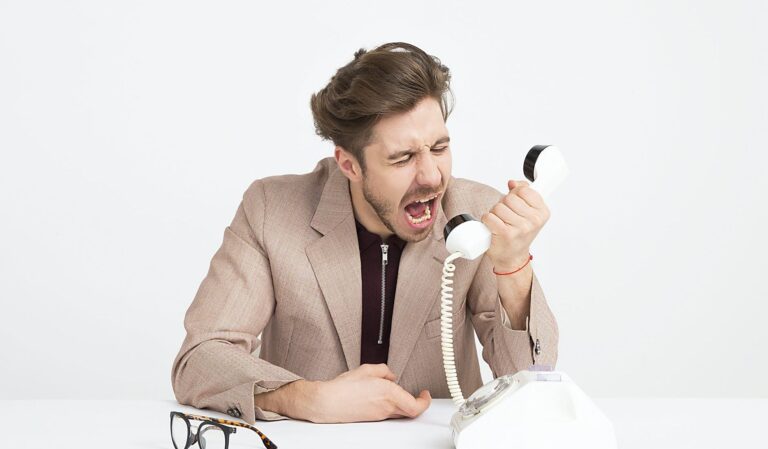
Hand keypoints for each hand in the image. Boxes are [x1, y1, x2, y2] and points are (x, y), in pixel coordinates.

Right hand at [257, 364, 430, 422]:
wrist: (327, 402)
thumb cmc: (343, 387)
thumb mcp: (367, 369)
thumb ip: (384, 370)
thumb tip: (390, 375)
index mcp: (389, 393)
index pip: (416, 405)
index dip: (425, 401)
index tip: (425, 393)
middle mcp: (386, 407)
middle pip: (411, 411)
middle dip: (417, 402)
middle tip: (419, 395)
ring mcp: (380, 415)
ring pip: (400, 412)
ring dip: (404, 403)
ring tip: (398, 392)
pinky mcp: (372, 418)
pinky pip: (388, 412)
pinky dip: (391, 405)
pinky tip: (383, 396)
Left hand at [481, 180, 549, 270]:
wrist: (513, 257)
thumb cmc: (519, 234)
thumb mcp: (528, 212)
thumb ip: (523, 192)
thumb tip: (513, 183)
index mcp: (542, 212)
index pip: (524, 190)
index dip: (515, 194)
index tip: (516, 203)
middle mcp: (534, 221)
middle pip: (509, 198)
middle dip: (503, 205)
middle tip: (506, 216)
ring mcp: (520, 228)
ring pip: (498, 207)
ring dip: (495, 214)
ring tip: (501, 223)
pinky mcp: (505, 234)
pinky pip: (489, 217)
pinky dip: (487, 220)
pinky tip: (493, 227)